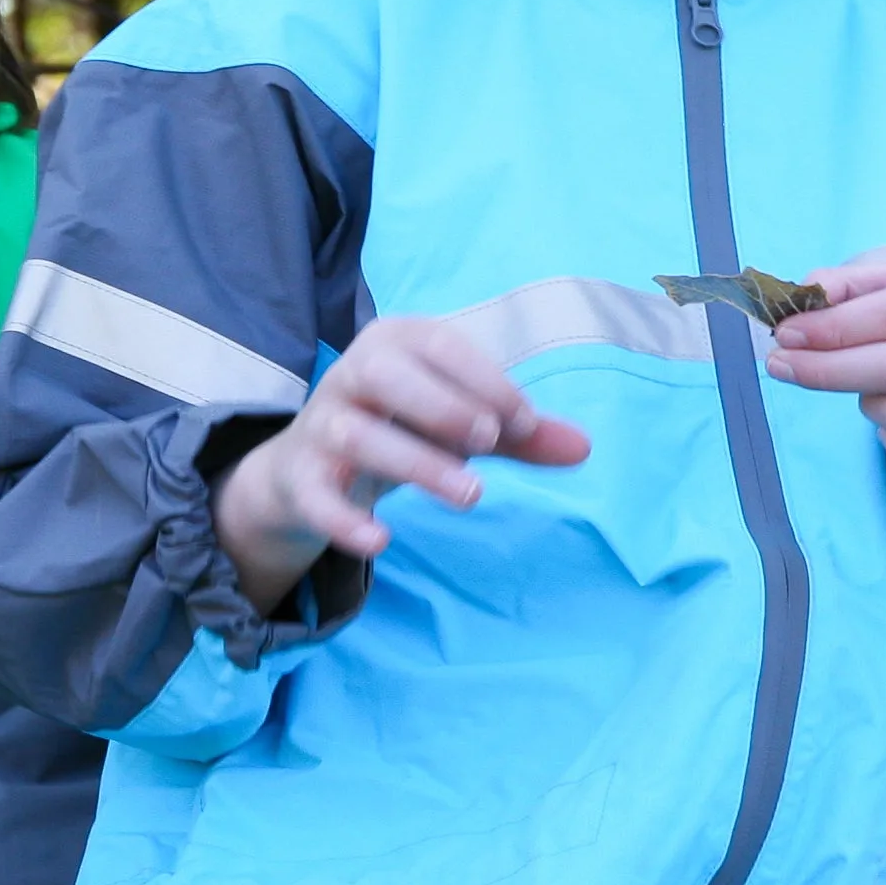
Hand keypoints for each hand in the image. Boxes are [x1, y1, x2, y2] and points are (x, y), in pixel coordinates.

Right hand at [211, 317, 588, 614]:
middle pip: (386, 374)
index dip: (485, 380)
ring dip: (417, 463)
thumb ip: (519, 435)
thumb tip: (585, 448)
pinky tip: (382, 541)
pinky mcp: (300, 478)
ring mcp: (321, 426)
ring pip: (359, 435)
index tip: (525, 422)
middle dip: (443, 404)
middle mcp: (351, 375)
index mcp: (394, 343)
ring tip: (471, 494)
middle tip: (491, 441)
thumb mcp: (460, 425)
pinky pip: (317, 496)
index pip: (439, 345)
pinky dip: (346, 520)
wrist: (308, 470)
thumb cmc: (400, 428)